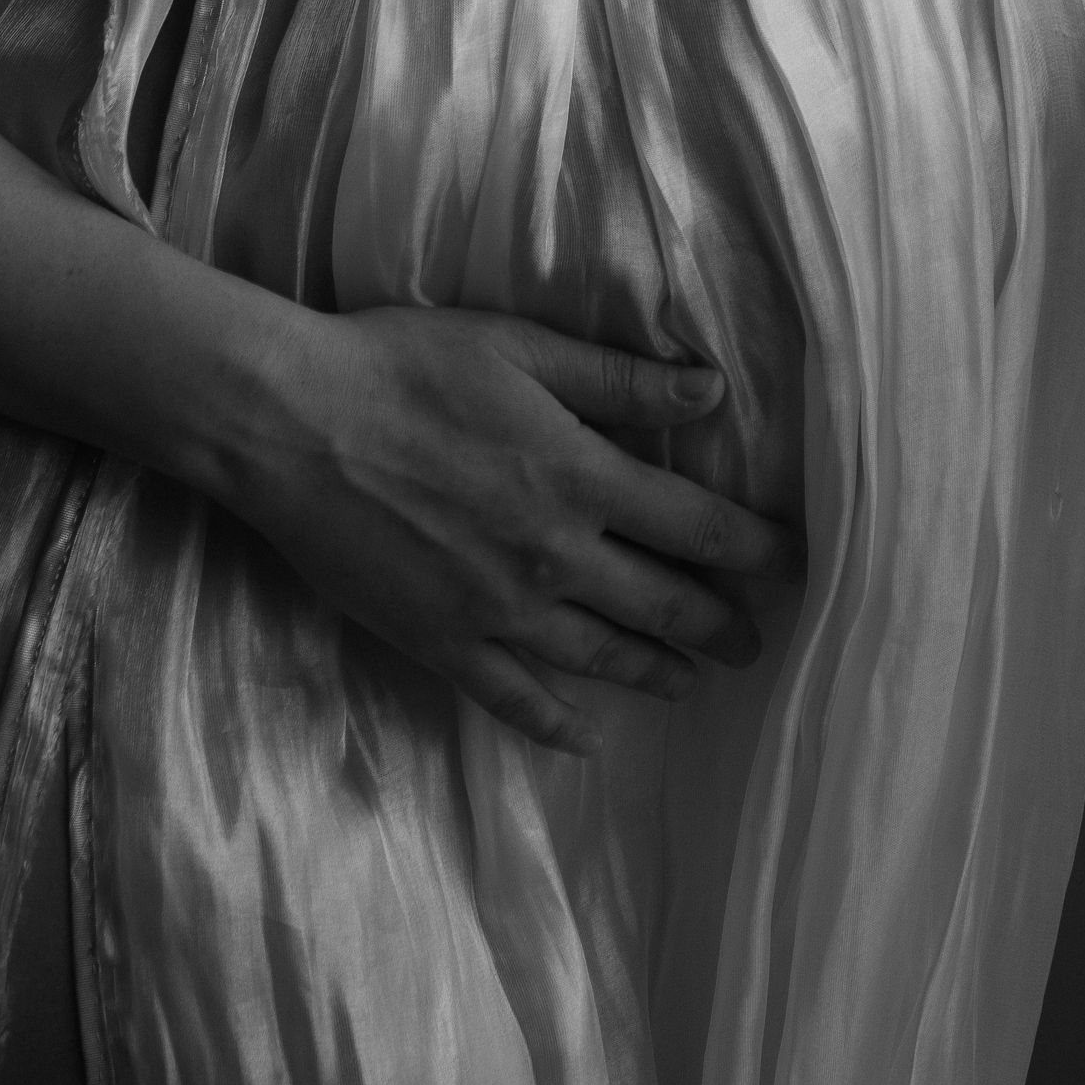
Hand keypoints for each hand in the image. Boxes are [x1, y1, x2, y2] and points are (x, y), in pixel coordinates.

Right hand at [233, 304, 802, 757]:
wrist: (293, 425)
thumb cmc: (403, 365)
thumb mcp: (518, 347)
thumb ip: (619, 379)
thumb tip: (712, 390)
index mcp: (578, 476)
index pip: (698, 528)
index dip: (755, 551)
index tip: (791, 564)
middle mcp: (554, 556)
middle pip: (664, 605)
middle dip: (720, 623)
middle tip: (754, 638)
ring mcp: (499, 612)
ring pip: (604, 659)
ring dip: (660, 672)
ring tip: (694, 679)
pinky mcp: (444, 645)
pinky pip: (518, 701)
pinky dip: (562, 725)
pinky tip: (589, 737)